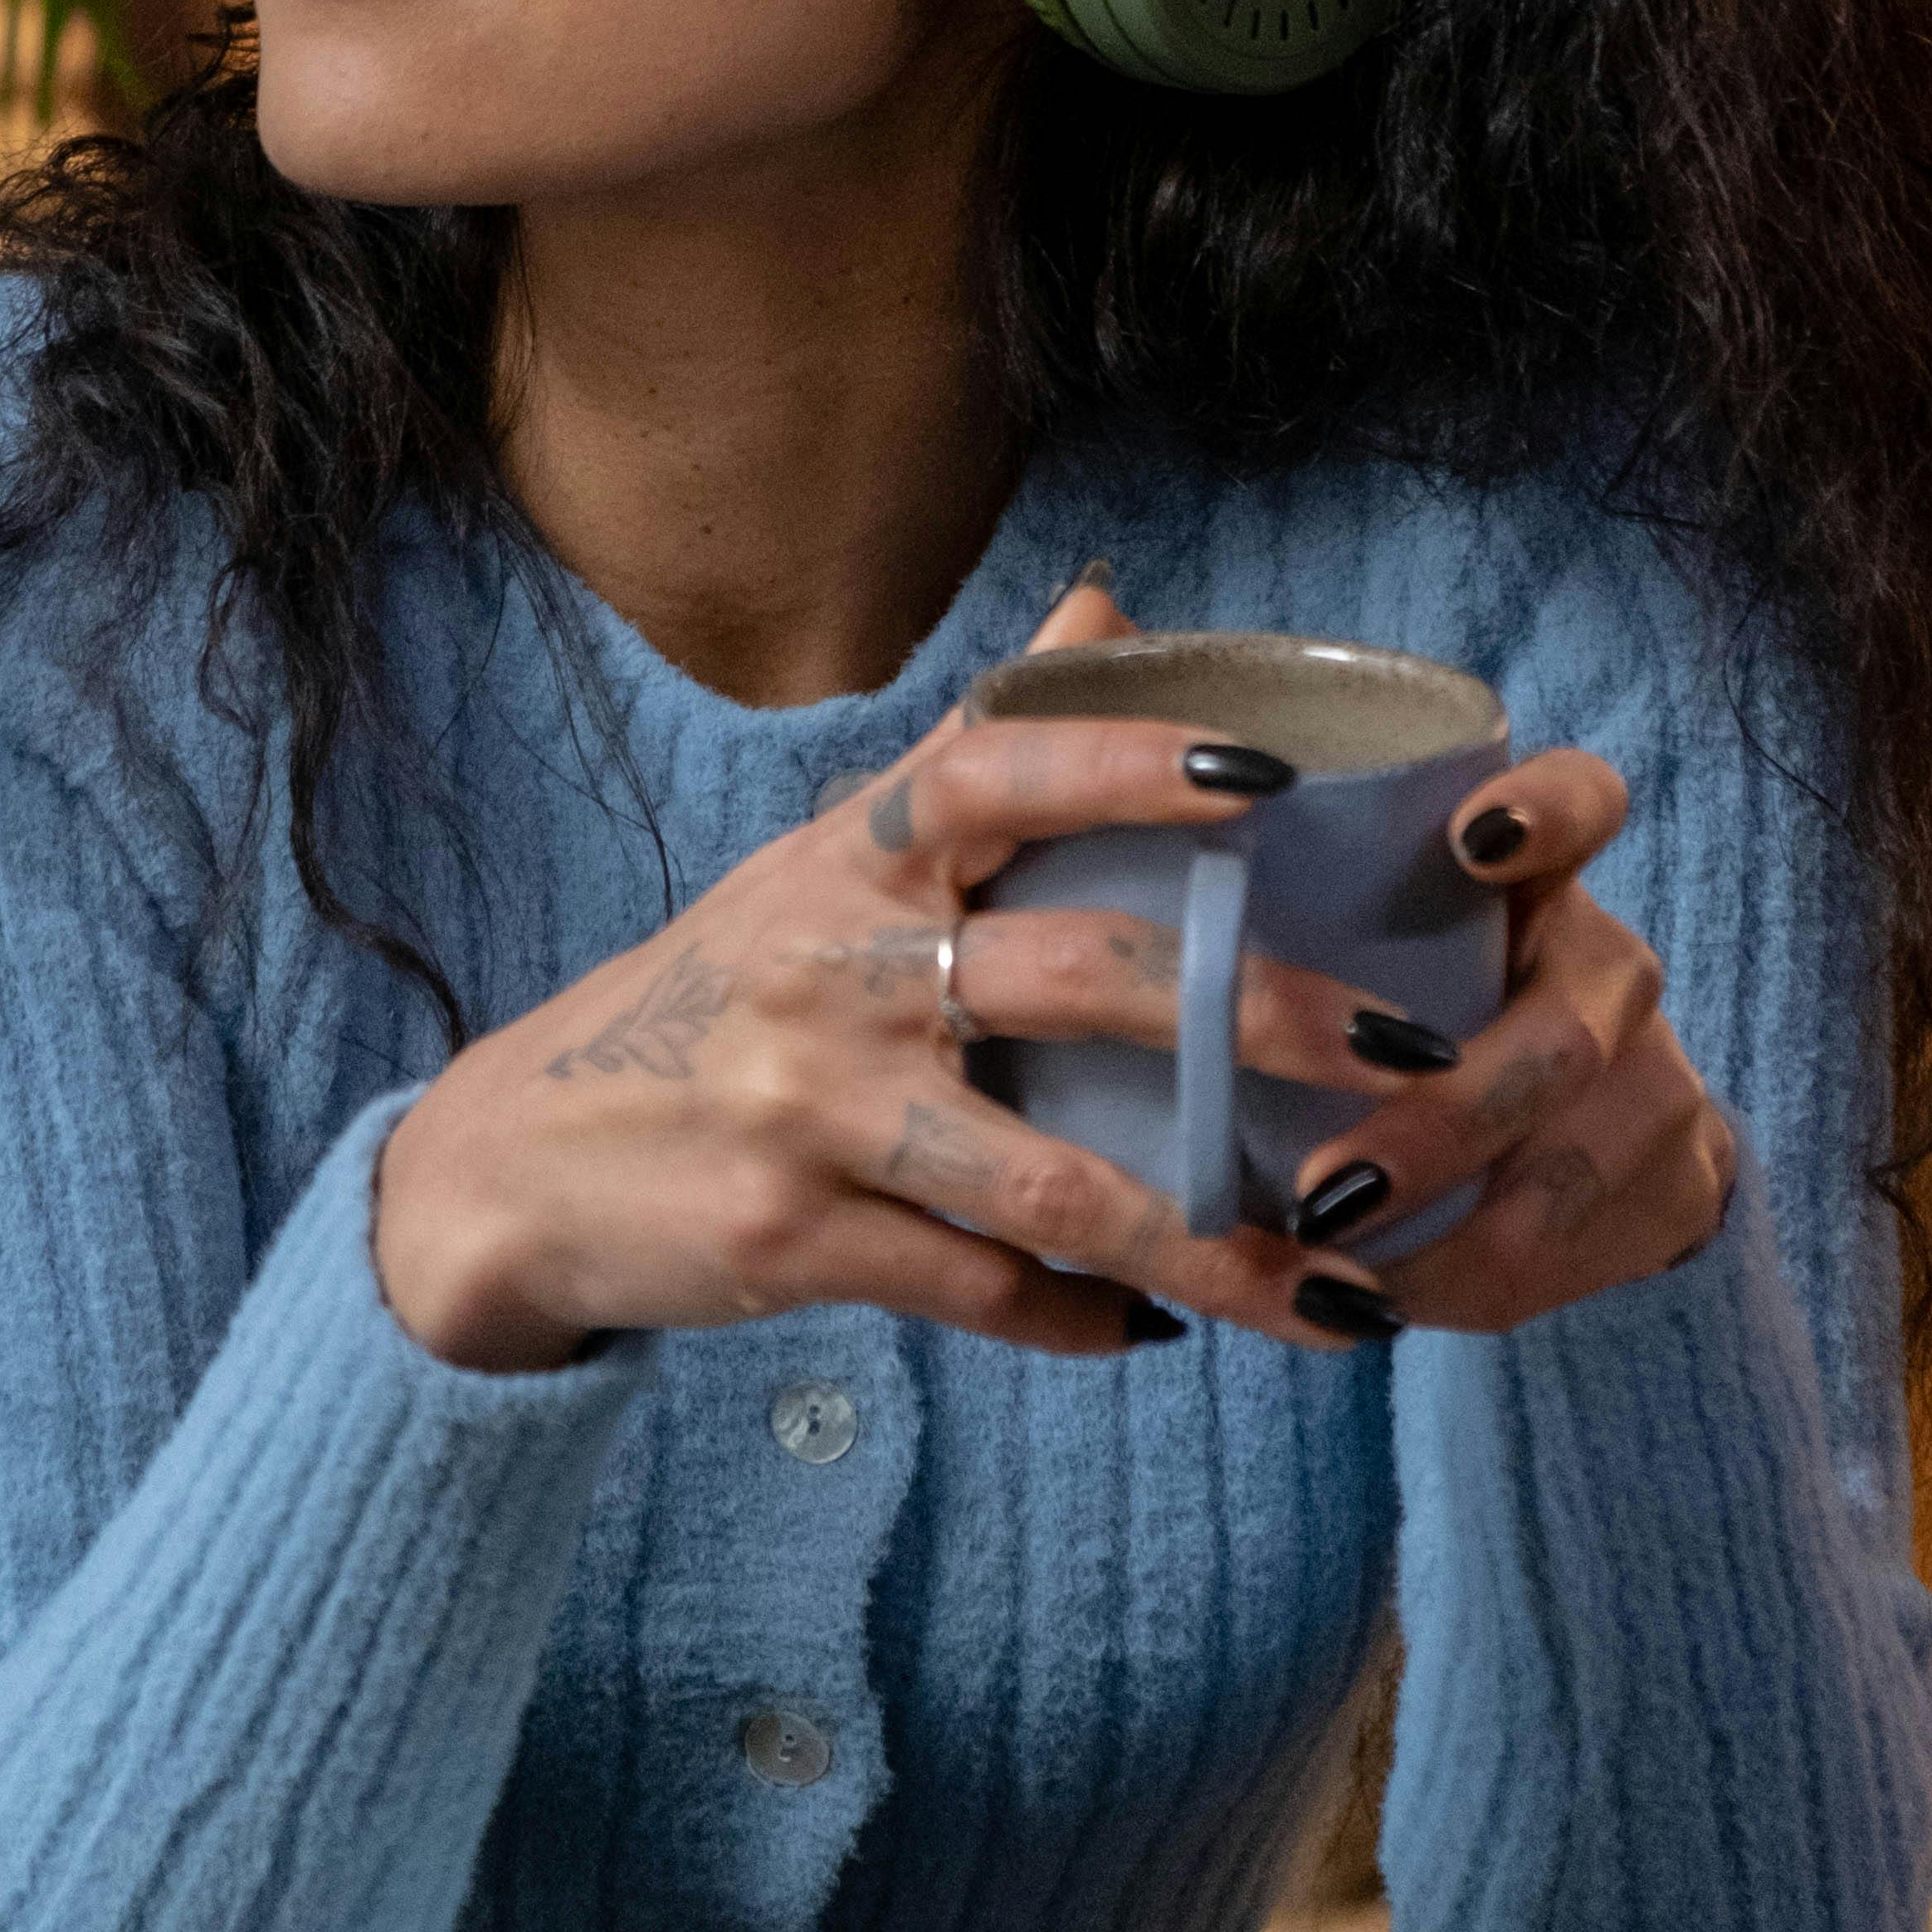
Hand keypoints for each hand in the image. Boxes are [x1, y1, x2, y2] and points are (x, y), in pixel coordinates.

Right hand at [373, 576, 1423, 1378]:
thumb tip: (1108, 601)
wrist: (523, 1157)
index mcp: (852, 862)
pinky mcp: (800, 1240)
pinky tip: (1164, 1330)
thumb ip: (972, 752)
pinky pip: (977, 1286)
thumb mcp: (824, 860)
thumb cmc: (721, 993)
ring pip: (1049, 1177)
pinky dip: (1083, 1315)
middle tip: (1408, 1055)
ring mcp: (816, 1111)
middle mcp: (834, 971)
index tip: (1265, 776)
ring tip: (1341, 1288)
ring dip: (1211, 1237)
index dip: (1122, 763)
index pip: (991, 776)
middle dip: (1254, 1018)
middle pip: (1073, 977)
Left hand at [1272, 750, 1736, 1334]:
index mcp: (1538, 882)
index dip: (1548, 813)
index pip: (1585, 803)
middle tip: (1326, 1184)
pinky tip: (1376, 1297)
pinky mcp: (1676, 1185)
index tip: (1471, 840)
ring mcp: (1657, 1080)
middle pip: (1564, 1036)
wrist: (1590, 1139)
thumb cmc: (1417, 1012)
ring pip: (1566, 1162)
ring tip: (1329, 1257)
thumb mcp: (1371, 939)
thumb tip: (1101, 794)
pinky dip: (1462, 1281)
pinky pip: (1569, 1250)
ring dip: (1445, 1225)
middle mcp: (1609, 967)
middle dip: (1442, 1121)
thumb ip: (1280, 899)